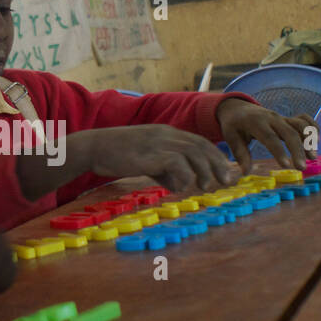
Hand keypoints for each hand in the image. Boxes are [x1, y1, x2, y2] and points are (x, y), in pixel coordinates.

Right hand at [73, 125, 234, 192]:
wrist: (94, 148)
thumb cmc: (117, 156)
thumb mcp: (146, 163)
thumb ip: (165, 171)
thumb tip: (181, 185)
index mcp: (167, 133)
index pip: (199, 142)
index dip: (216, 157)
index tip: (226, 172)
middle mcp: (166, 134)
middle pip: (201, 146)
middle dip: (217, 163)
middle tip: (227, 181)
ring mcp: (158, 142)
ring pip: (192, 152)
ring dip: (204, 170)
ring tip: (206, 186)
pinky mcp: (149, 153)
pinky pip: (175, 162)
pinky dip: (183, 175)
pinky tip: (182, 187)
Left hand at [216, 98, 315, 174]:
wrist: (238, 107)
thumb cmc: (234, 125)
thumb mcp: (231, 137)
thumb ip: (240, 154)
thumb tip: (246, 173)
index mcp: (256, 123)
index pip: (270, 137)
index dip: (279, 151)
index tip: (286, 166)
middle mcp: (272, 118)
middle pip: (289, 132)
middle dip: (298, 150)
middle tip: (302, 168)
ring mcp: (281, 117)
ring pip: (300, 125)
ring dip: (309, 140)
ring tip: (313, 158)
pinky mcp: (288, 119)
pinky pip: (304, 119)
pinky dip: (312, 127)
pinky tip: (317, 141)